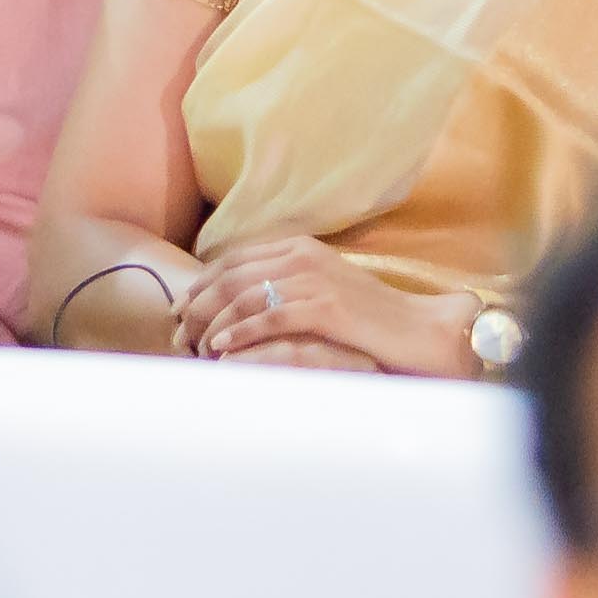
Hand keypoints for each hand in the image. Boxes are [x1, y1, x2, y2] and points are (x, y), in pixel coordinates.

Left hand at [176, 235, 467, 375]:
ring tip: (194, 349)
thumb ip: (283, 288)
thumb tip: (238, 305)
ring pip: (243, 297)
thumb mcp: (320, 292)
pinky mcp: (325, 306)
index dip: (200, 285)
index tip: (179, 310)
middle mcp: (303, 256)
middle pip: (230, 277)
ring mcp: (314, 279)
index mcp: (298, 247)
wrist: (418, 331)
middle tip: (178, 336)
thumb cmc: (368, 319)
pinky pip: (269, 317)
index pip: (232, 260)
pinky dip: (239, 333)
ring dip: (212, 325)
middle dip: (197, 307)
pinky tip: (220, 350)